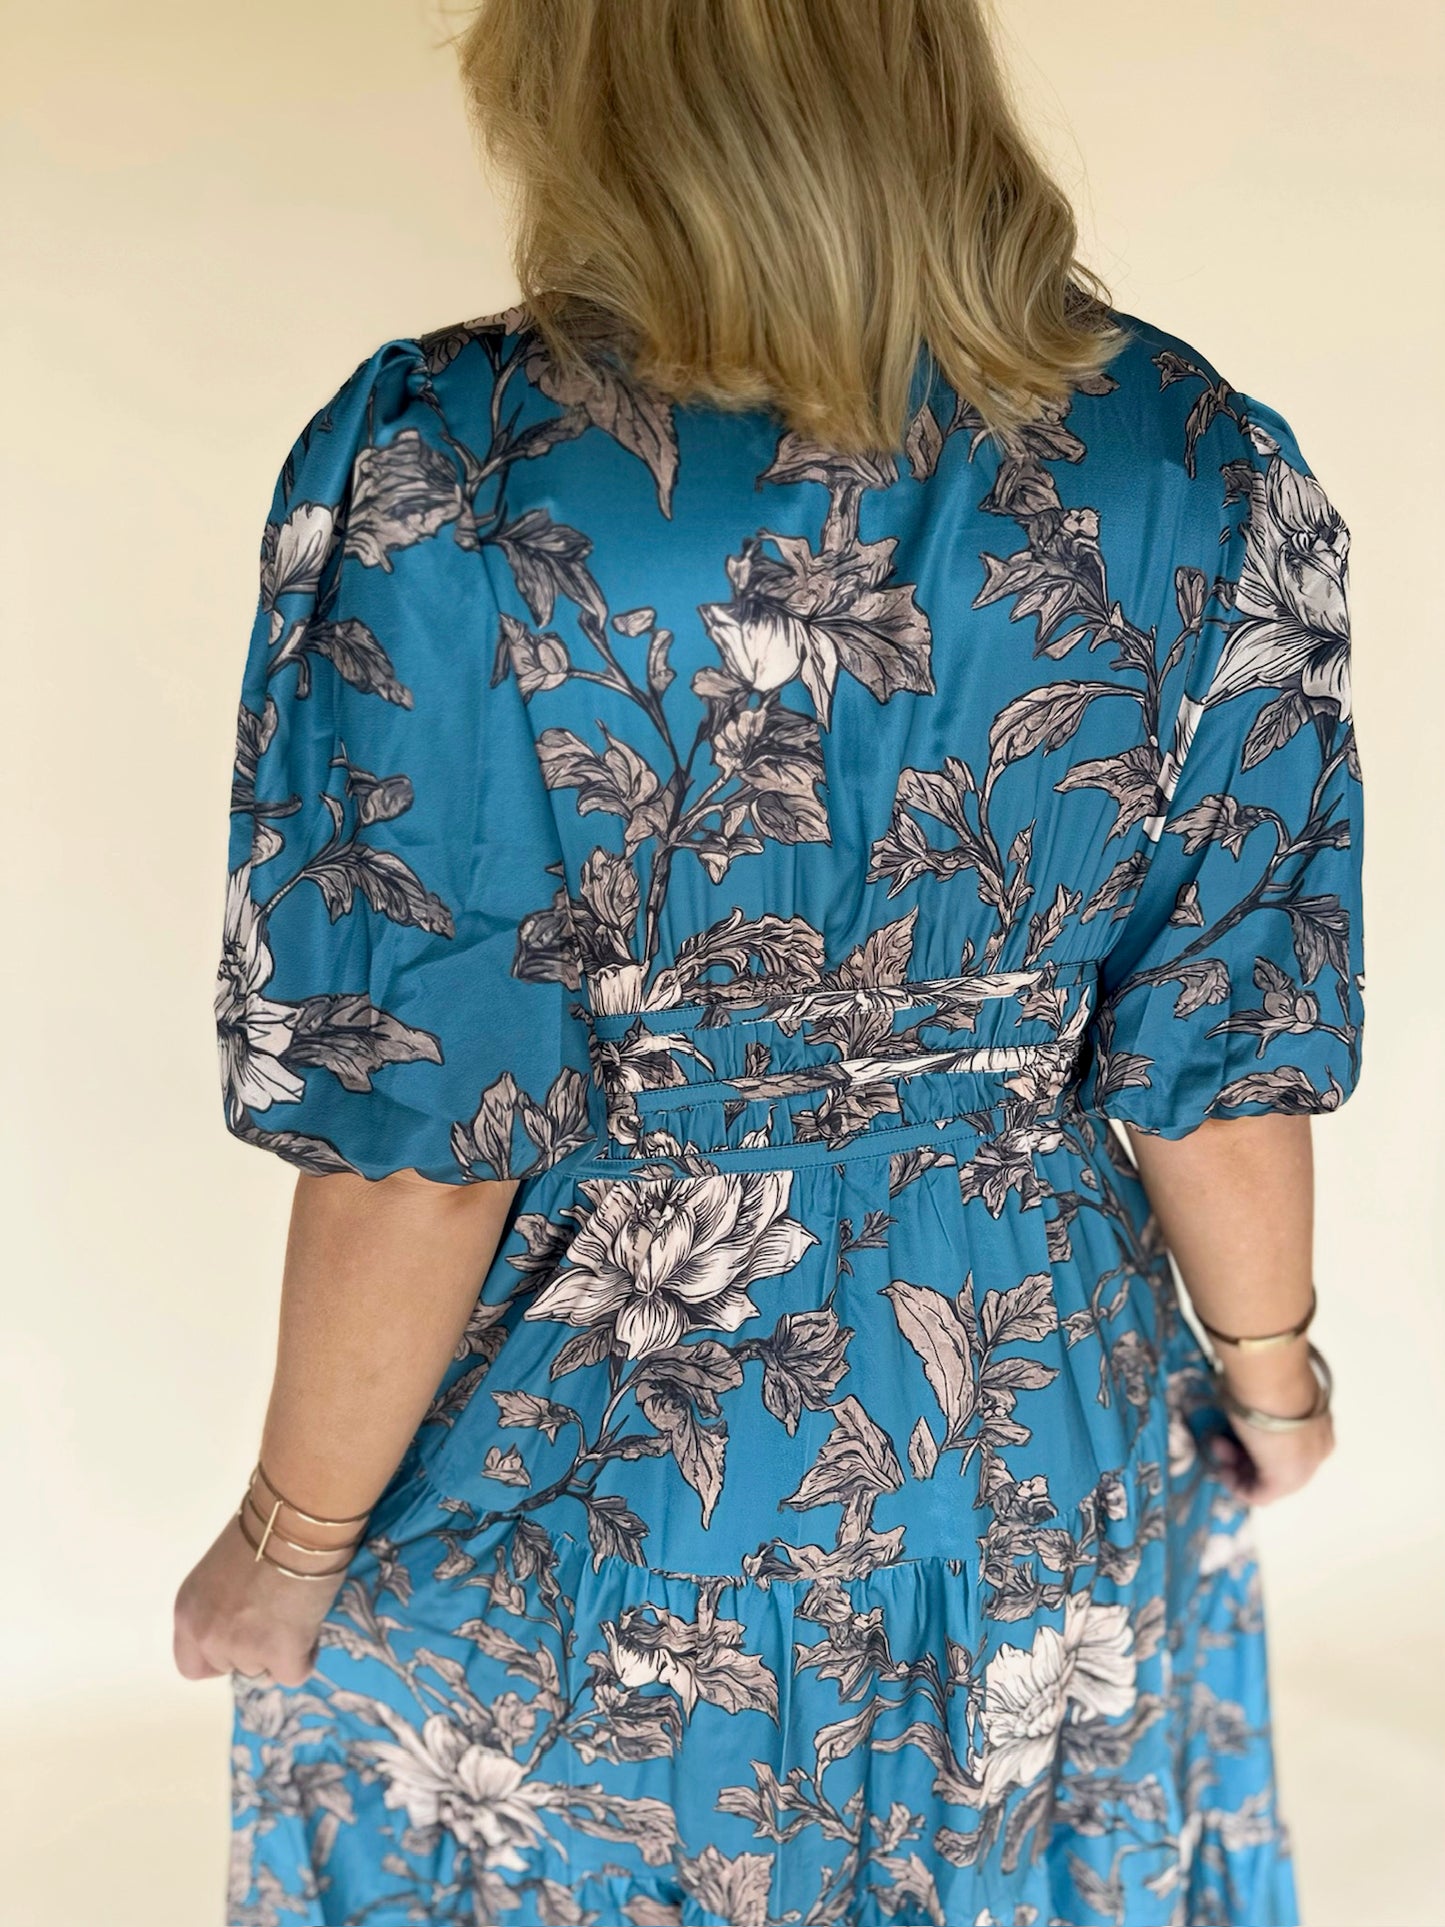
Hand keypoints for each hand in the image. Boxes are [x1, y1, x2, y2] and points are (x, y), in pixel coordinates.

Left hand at [173, 1513, 346, 1687]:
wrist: (297, 1519)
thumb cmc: (267, 1527)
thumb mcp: (226, 1569)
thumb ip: (225, 1600)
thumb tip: (248, 1614)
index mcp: (188, 1610)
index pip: (192, 1663)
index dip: (218, 1657)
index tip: (241, 1638)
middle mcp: (207, 1634)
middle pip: (231, 1667)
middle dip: (254, 1649)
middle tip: (276, 1617)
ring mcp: (241, 1648)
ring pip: (263, 1670)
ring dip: (280, 1650)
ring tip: (298, 1610)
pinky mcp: (279, 1655)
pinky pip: (294, 1673)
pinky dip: (306, 1654)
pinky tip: (312, 1620)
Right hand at [1206, 1344, 1334, 1506]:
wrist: (1273, 1376)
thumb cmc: (1268, 1375)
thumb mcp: (1267, 1391)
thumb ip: (1263, 1403)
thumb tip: (1244, 1400)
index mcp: (1319, 1426)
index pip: (1287, 1445)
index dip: (1256, 1441)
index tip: (1233, 1428)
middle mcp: (1317, 1449)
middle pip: (1276, 1463)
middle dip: (1244, 1454)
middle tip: (1220, 1437)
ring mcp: (1304, 1467)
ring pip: (1267, 1479)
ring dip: (1237, 1466)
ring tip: (1218, 1444)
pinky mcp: (1284, 1480)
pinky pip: (1259, 1495)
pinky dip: (1237, 1485)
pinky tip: (1223, 1468)